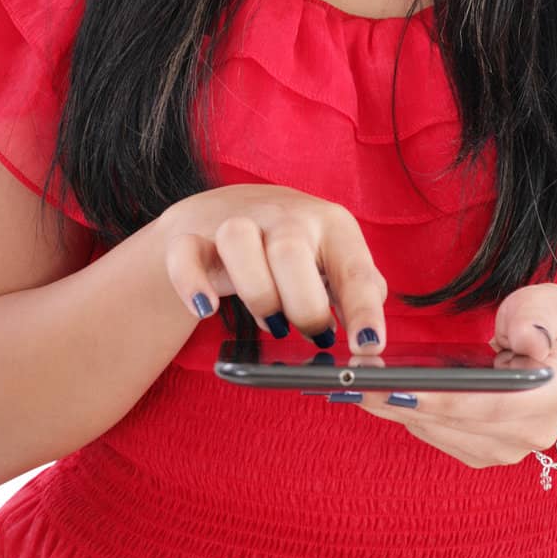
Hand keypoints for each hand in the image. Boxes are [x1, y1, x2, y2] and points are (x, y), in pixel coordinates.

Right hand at [159, 184, 387, 350]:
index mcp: (331, 225)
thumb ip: (357, 295)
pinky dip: (192, 285)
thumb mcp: (334, 261)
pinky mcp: (193, 240)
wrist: (227, 211)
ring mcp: (236, 222)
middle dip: (303, 305)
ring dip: (256, 291)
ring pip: (238, 240)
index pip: (353, 266)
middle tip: (312, 334)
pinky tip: (206, 310)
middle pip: (291, 251)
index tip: (368, 347)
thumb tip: (370, 342)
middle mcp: (286, 216)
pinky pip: (185, 255)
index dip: (363, 309)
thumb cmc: (295, 248)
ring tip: (270, 322)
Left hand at [354, 285, 556, 466]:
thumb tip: (526, 339)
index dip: (439, 399)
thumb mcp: (555, 305)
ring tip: (355, 384)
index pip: (487, 405)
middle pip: (454, 424)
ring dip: (397, 409)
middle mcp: (527, 435)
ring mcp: (505, 449)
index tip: (394, 385)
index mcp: (549, 398)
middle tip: (355, 380)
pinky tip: (378, 393)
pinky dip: (408, 414)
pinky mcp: (484, 451)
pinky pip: (439, 436)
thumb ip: (538, 317)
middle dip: (401, 401)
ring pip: (440, 433)